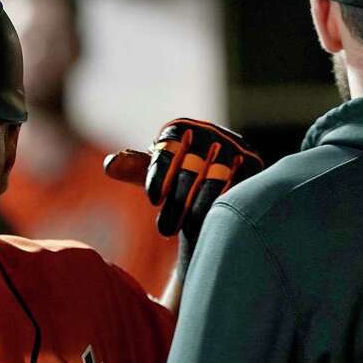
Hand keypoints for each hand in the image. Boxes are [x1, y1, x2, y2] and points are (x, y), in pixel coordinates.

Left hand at [105, 118, 262, 239]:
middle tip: (164, 229)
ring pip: (215, 179)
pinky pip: (237, 187)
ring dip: (198, 209)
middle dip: (177, 201)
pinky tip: (209, 227)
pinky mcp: (253, 165)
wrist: (214, 180)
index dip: (160, 172)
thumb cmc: (175, 177)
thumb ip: (135, 168)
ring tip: (183, 232)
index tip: (153, 199)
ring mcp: (234, 147)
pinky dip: (222, 207)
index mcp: (180, 130)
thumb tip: (110, 165)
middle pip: (191, 166)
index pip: (168, 147)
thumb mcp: (155, 174)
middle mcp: (209, 133)